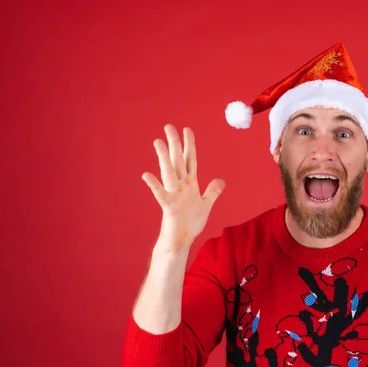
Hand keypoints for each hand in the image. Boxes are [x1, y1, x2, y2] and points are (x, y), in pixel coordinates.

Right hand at [142, 124, 224, 253]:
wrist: (181, 240)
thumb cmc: (190, 223)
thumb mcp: (206, 205)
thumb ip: (212, 192)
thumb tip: (221, 180)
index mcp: (190, 184)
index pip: (190, 159)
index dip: (190, 145)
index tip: (187, 129)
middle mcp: (181, 186)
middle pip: (178, 160)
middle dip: (175, 143)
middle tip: (169, 126)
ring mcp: (174, 195)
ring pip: (169, 172)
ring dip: (163, 157)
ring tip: (157, 142)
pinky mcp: (169, 207)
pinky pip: (161, 194)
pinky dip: (154, 185)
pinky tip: (146, 175)